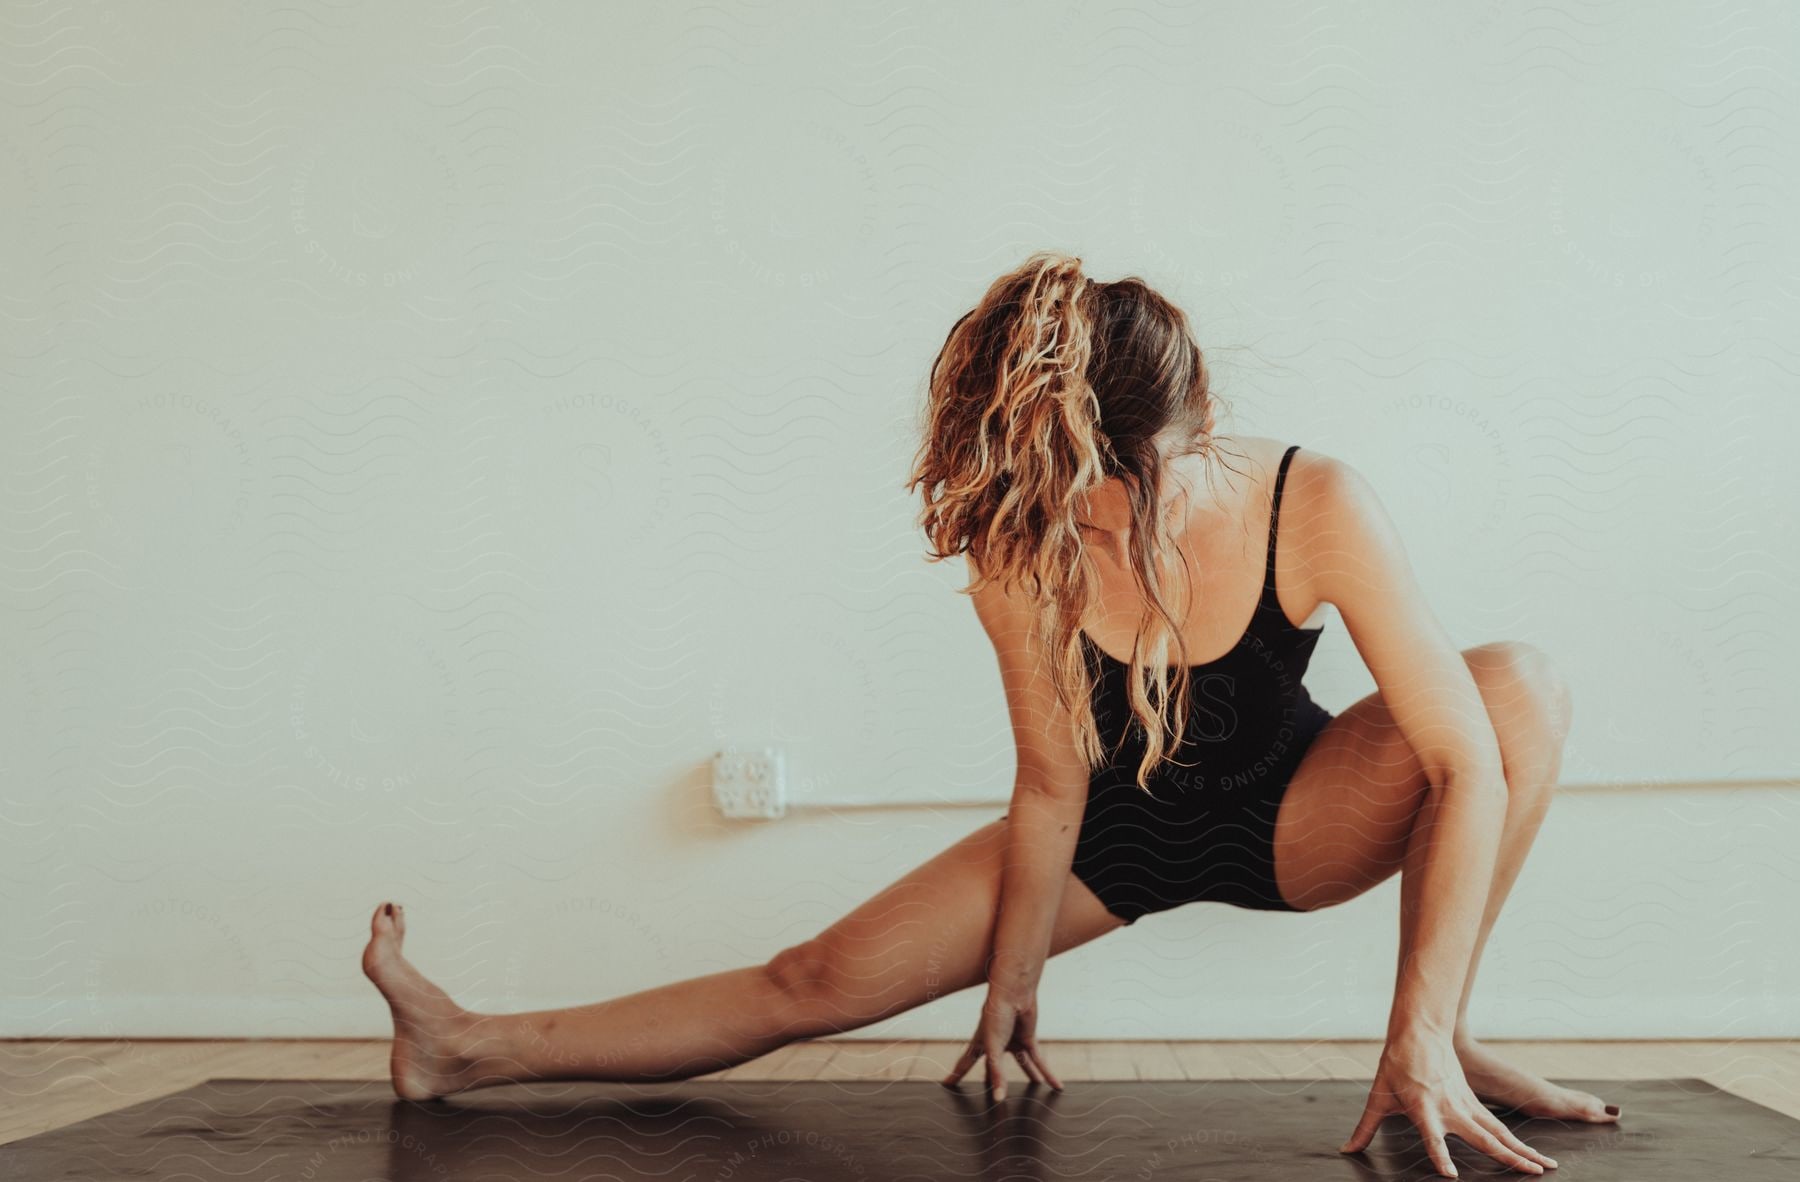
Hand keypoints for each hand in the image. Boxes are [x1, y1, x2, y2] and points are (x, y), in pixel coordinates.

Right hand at [940, 984, 1062, 1100]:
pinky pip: (1039, 1060)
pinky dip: (1047, 1072)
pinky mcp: (1029, 1039)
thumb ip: (996, 1074)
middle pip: (994, 1067)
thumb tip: (999, 1098)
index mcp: (980, 1043)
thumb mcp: (993, 1048)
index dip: (957, 1074)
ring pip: (1023, 1063)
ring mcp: (1013, 1041)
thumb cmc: (996, 1014)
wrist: (1014, 993)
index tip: (947, 1084)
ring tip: (1035, 1087)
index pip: (965, 1063)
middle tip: (991, 1093)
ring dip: (1030, 1075)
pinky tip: (1056, 1085)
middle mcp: (996, 1044)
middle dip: (993, 1079)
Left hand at [1341, 1030, 1557, 1177]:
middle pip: (1482, 1137)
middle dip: (1507, 1157)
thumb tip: (1346, 1150)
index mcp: (1423, 1109)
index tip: (1450, 1175)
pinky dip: (1517, 1141)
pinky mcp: (1474, 1102)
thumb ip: (1364, 1129)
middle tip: (1532, 1173)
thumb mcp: (1377, 1098)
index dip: (1440, 1155)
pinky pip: (1499, 1126)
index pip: (1432, 1137)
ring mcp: (1466, 1105)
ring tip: (1546, 1168)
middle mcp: (1450, 1109)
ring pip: (1499, 1132)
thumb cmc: (1396, 1065)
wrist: (1420, 1031)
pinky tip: (1533, 1156)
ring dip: (1523, 1150)